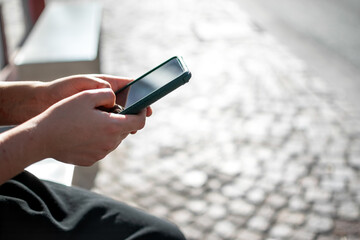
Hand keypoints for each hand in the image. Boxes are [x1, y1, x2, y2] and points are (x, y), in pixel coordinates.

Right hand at [33, 88, 147, 165]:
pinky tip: (83, 133)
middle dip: (121, 119)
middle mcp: (110, 143)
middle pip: (125, 130)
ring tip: (92, 121)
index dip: (142, 113)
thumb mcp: (86, 95)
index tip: (139, 107)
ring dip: (109, 130)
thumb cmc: (63, 114)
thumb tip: (116, 100)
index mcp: (112, 127)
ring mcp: (101, 154)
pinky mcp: (91, 160)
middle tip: (107, 111)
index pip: (139, 122)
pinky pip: (102, 148)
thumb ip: (107, 94)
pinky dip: (98, 140)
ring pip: (113, 139)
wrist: (41, 138)